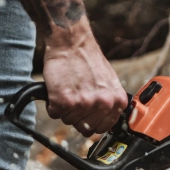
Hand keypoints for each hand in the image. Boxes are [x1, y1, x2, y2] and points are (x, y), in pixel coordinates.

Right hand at [42, 22, 127, 136]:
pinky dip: (52, 104)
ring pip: (68, 120)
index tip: (85, 115)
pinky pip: (54, 113)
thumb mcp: (109, 81)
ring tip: (67, 89)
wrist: (71, 42)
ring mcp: (83, 104)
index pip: (102, 128)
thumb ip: (108, 102)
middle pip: (84, 127)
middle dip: (77, 116)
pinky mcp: (64, 101)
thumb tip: (102, 119)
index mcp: (117, 101)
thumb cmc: (87, 58)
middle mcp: (102, 104)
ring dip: (64, 109)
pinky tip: (58, 90)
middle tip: (74, 98)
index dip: (91, 121)